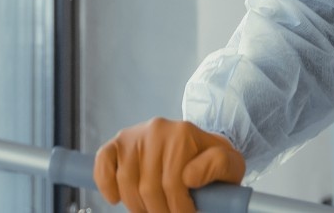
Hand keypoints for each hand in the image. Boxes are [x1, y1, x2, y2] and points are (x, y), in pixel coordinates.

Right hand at [93, 117, 245, 212]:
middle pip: (149, 188)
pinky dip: (106, 185)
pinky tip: (116, 198)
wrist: (197, 143)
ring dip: (138, 206)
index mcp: (184, 134)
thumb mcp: (229, 163)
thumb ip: (219, 166)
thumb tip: (189, 177)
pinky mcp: (118, 143)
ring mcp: (135, 135)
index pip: (173, 185)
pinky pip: (103, 163)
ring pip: (127, 183)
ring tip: (152, 209)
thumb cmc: (211, 160)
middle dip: (159, 211)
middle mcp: (157, 130)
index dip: (180, 210)